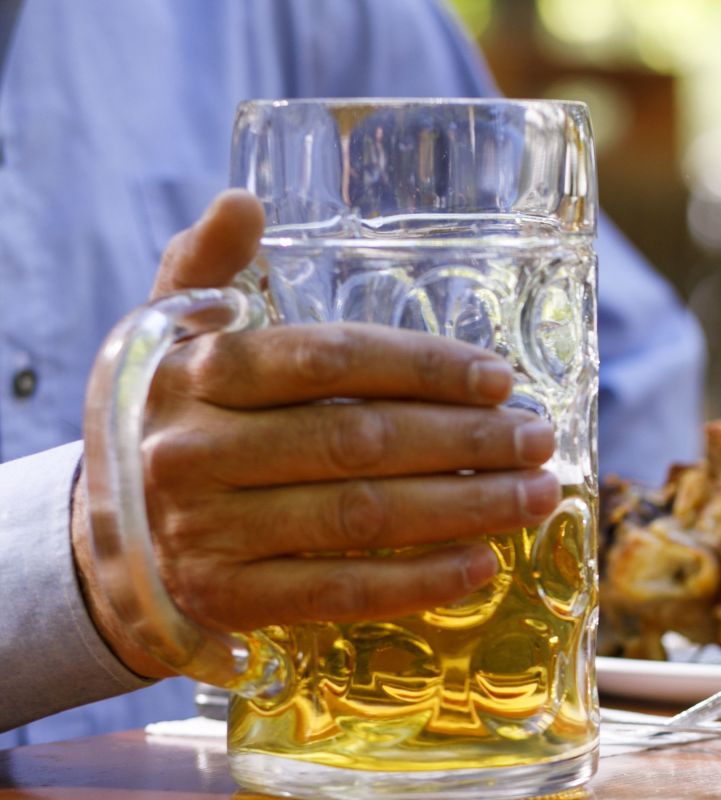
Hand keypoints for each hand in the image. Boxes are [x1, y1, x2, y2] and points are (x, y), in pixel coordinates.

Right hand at [74, 191, 560, 677]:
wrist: (103, 539)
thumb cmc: (168, 417)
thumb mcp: (169, 335)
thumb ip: (208, 267)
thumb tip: (242, 200)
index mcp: (194, 372)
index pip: (330, 361)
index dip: (424, 367)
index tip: (500, 378)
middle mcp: (195, 451)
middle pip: (358, 440)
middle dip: (466, 441)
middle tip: (537, 439)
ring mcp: (207, 531)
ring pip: (361, 515)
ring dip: (464, 507)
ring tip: (536, 494)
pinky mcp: (226, 599)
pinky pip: (339, 591)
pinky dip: (417, 581)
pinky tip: (482, 564)